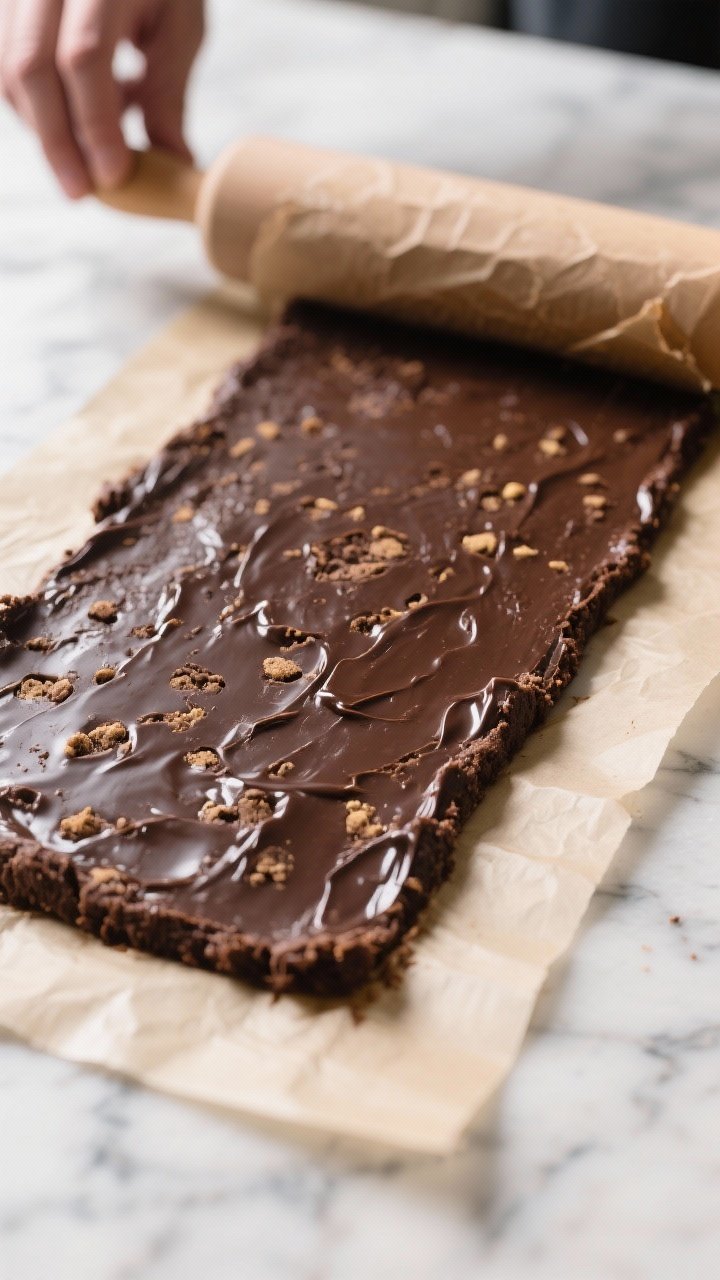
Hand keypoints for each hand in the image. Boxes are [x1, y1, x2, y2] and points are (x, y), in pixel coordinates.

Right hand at [0, 0, 204, 197]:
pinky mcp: (4, 5)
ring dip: (40, 127)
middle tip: (84, 192)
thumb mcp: (179, 24)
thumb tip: (172, 163)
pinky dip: (29, 104)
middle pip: (31, 66)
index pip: (84, 57)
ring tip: (79, 161)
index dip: (95, 124)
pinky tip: (65, 122)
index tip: (115, 175)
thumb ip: (169, 91)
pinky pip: (0, 62)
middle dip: (56, 140)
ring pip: (7, 68)